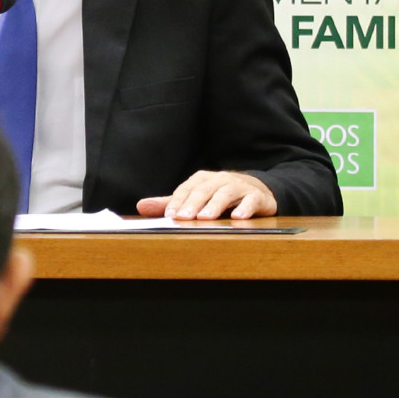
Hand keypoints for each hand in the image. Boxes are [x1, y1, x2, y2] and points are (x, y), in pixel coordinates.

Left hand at [138, 170, 278, 220]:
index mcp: (203, 180)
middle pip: (204, 190)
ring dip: (215, 205)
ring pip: (226, 194)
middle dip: (193, 204)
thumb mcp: (195, 198)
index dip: (178, 201)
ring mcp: (240, 187)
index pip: (187, 189)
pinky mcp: (257, 196)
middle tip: (183, 218)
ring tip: (206, 217)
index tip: (169, 215)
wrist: (257, 191)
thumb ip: (170, 203)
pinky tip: (237, 217)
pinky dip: (245, 208)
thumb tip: (141, 206)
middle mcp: (220, 180)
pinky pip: (251, 200)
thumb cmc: (220, 196)